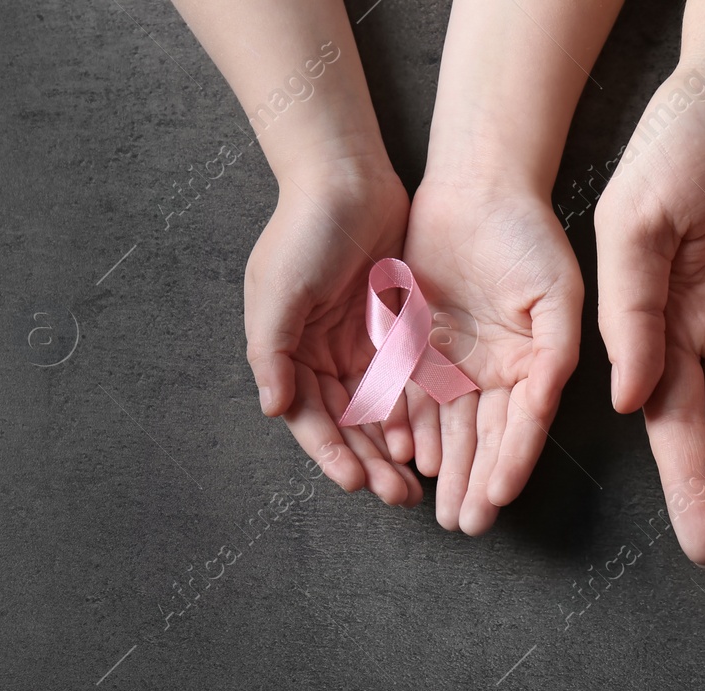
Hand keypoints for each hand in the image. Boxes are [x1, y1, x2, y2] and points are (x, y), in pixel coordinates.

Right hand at [244, 160, 426, 505]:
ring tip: (418, 484)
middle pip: (349, 426)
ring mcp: (361, 347)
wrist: (346, 178)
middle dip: (370, 464)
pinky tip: (433, 440)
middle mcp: (323, 357)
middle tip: (399, 497)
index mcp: (288, 354)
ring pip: (381, 414)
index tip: (356, 483)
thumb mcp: (278, 291)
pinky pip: (408, 384)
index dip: (332, 454)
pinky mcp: (396, 332)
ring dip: (394, 450)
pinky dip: (416, 414)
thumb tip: (273, 409)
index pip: (312, 419)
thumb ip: (271, 351)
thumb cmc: (304, 231)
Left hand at [397, 179, 582, 534]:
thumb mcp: (557, 293)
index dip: (512, 464)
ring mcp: (455, 363)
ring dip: (442, 468)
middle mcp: (495, 374)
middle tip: (464, 524)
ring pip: (446, 427)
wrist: (476, 188)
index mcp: (535, 367)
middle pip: (484, 439)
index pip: (524, 428)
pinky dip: (407, 427)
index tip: (498, 499)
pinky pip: (409, 395)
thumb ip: (558, 350)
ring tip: (434, 506)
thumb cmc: (527, 236)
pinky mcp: (416, 347)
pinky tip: (405, 456)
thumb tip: (551, 398)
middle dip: (473, 483)